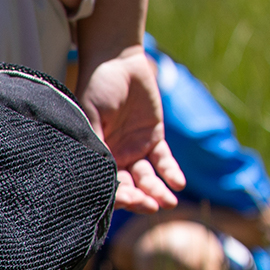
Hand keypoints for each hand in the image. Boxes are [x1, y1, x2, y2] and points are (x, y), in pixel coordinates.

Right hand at [77, 45, 185, 213]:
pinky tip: (178, 184)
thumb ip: (95, 143)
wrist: (118, 62)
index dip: (118, 196)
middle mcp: (114, 157)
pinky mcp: (153, 138)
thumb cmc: (97, 87)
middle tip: (152, 207)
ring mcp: (134, 149)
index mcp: (95, 155)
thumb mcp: (91, 116)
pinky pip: (163, 161)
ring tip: (169, 203)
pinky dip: (171, 172)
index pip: (106, 183)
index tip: (130, 201)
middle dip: (140, 198)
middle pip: (128, 186)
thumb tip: (99, 173)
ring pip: (147, 178)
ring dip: (157, 191)